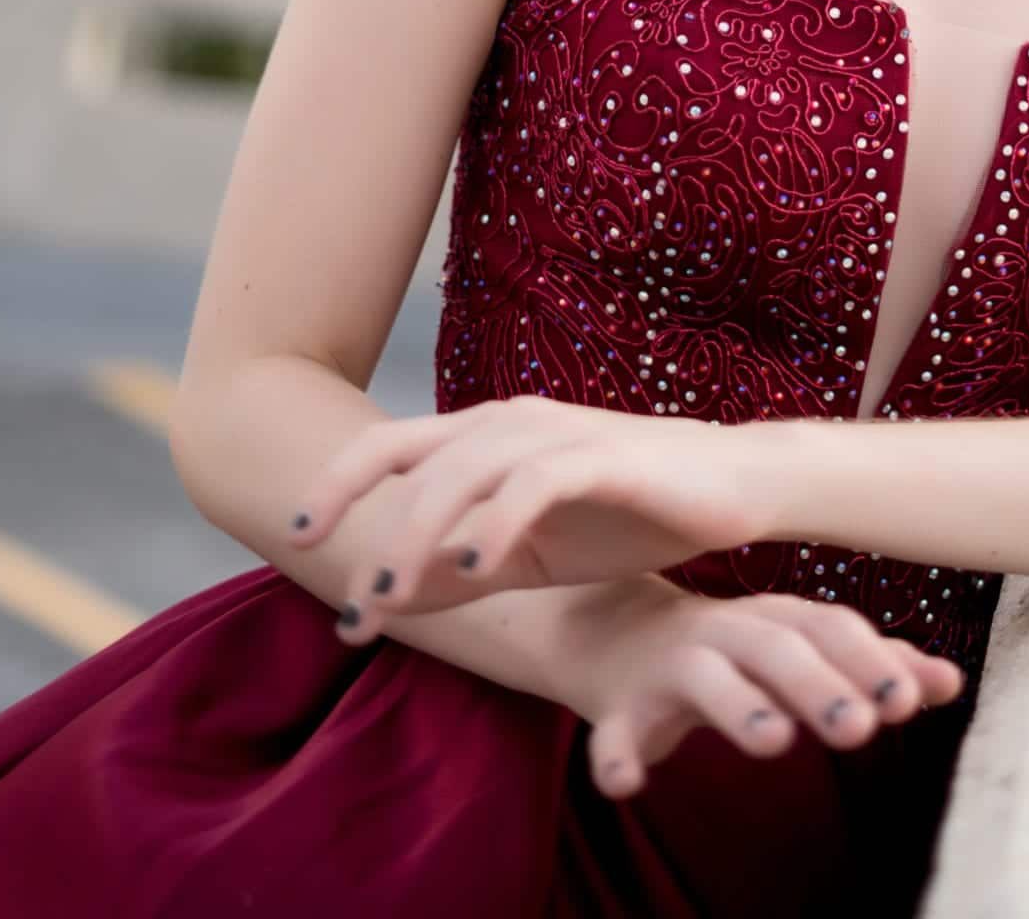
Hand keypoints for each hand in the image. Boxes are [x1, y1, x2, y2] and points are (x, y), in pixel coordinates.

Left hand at [288, 395, 790, 636]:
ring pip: (464, 471)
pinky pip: (536, 482)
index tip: (292, 540)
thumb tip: (388, 602)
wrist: (736, 487)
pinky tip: (471, 566)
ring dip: (419, 535)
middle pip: (414, 459)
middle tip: (351, 607)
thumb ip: (463, 571)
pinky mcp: (605, 455)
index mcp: (488, 437)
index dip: (337, 486)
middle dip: (369, 530)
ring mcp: (558, 433)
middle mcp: (513, 421)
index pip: (392, 449)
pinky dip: (496, 520)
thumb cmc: (631, 512)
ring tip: (391, 596)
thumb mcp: (534, 553)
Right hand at [552, 577, 968, 797]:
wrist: (616, 633)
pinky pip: (613, 731)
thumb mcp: (800, 650)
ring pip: (704, 678)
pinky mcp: (621, 706)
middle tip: (860, 728)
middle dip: (819, 684)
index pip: (829, 626)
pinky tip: (626, 785)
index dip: (868, 659)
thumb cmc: (734, 648)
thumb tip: (951, 683)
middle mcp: (726, 631)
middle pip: (775, 647)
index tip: (908, 699)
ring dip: (739, 706)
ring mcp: (670, 665)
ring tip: (775, 742)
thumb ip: (870, 667)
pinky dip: (617, 755)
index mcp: (776, 618)